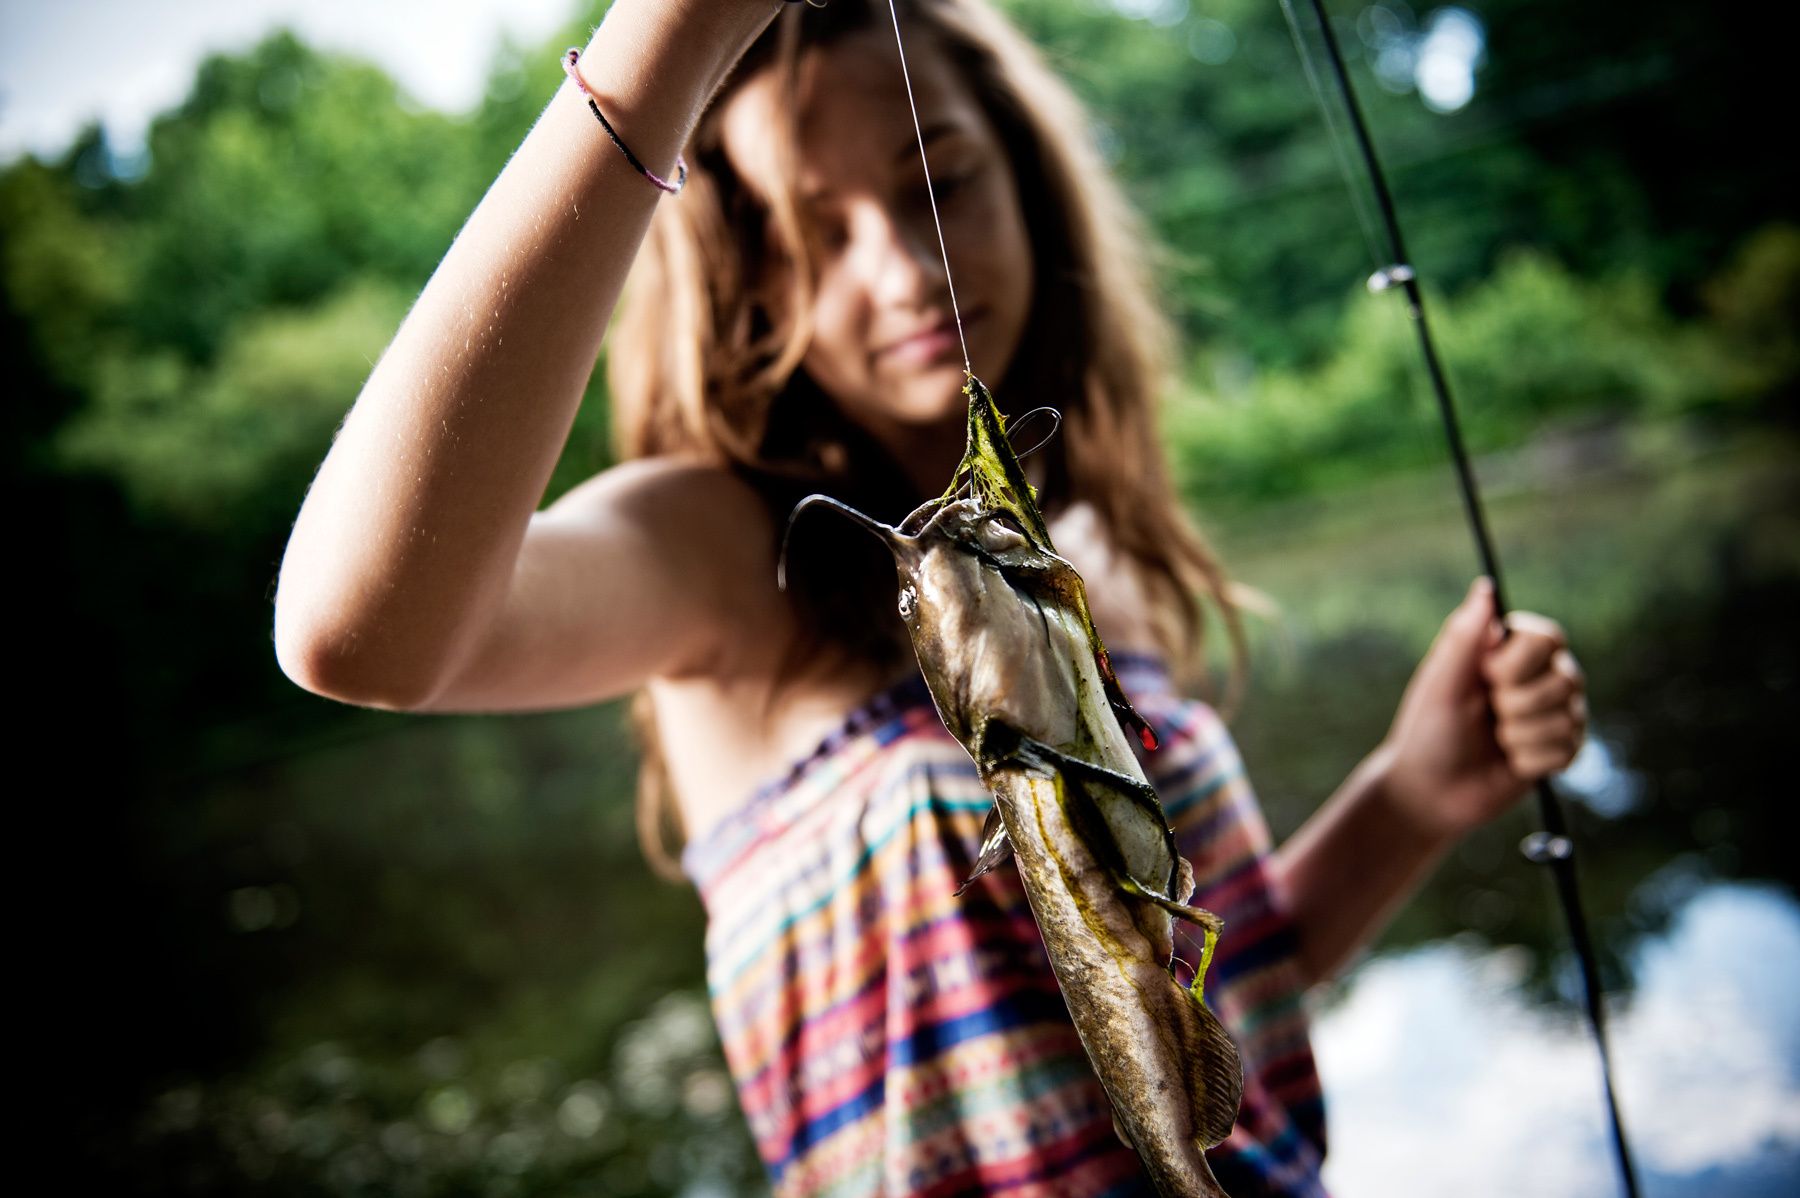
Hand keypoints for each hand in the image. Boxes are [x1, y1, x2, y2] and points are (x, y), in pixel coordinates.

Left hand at [1379, 577, 1587, 836]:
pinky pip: (1567, 751)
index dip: (1521, 663)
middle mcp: (1540, 675)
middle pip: (1567, 678)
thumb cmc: (1427, 730)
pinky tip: (1510, 762)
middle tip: (1487, 715)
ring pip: (1568, 718)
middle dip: (1518, 705)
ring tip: (1495, 739)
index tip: (1487, 677)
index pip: (1549, 636)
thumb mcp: (1441, 683)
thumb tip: (1486, 587)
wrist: (1430, 791)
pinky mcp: (1562, 750)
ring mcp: (1556, 713)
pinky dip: (1530, 760)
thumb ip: (1464, 637)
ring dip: (1520, 736)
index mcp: (1508, 651)